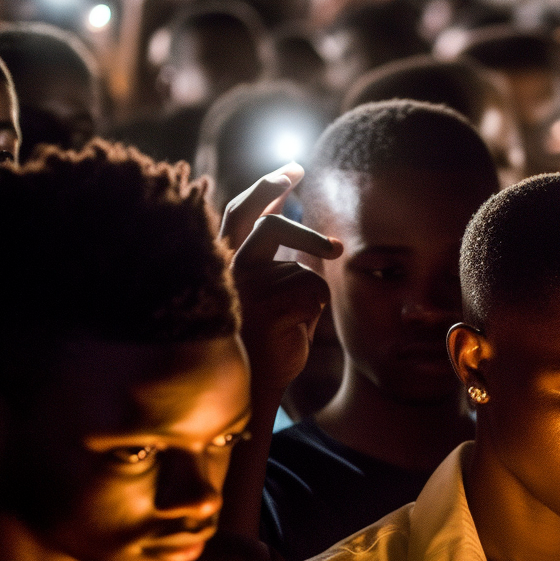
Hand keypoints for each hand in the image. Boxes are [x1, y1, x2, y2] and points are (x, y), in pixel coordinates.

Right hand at [220, 163, 342, 395]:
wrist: (250, 390)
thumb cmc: (263, 347)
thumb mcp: (269, 300)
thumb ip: (278, 268)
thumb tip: (298, 235)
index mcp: (225, 266)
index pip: (240, 216)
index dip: (265, 191)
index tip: (289, 172)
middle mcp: (226, 270)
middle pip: (248, 214)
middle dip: (271, 186)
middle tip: (296, 170)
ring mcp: (243, 285)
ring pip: (296, 260)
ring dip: (316, 258)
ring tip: (334, 252)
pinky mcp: (267, 302)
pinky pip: (315, 287)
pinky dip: (318, 306)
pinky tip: (301, 327)